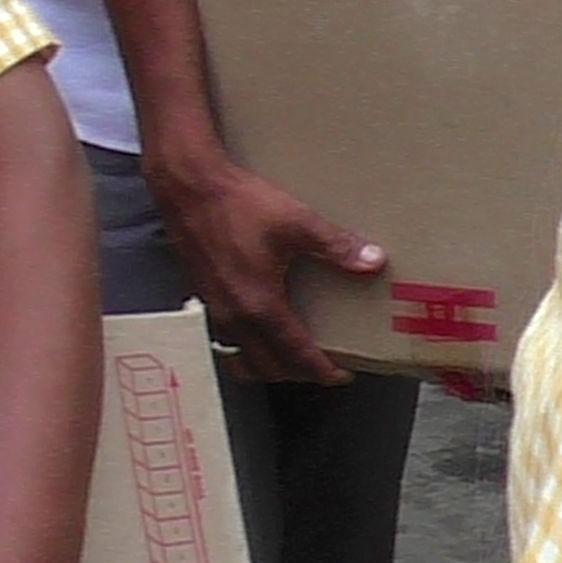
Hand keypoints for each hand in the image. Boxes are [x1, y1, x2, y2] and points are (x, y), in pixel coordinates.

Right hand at [147, 151, 378, 386]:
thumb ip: (336, 246)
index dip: (321, 370)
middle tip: (321, 367)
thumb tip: (373, 261)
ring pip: (244, 356)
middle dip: (297, 373)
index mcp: (260, 306)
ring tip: (291, 355)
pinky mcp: (204, 295)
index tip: (341, 375)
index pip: (296, 355)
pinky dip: (248, 344)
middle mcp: (234, 316)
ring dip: (269, 363)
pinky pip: (228, 337)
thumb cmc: (237, 204)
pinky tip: (260, 324)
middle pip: (268, 366)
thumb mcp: (297, 222)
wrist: (188, 187)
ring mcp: (215, 309)